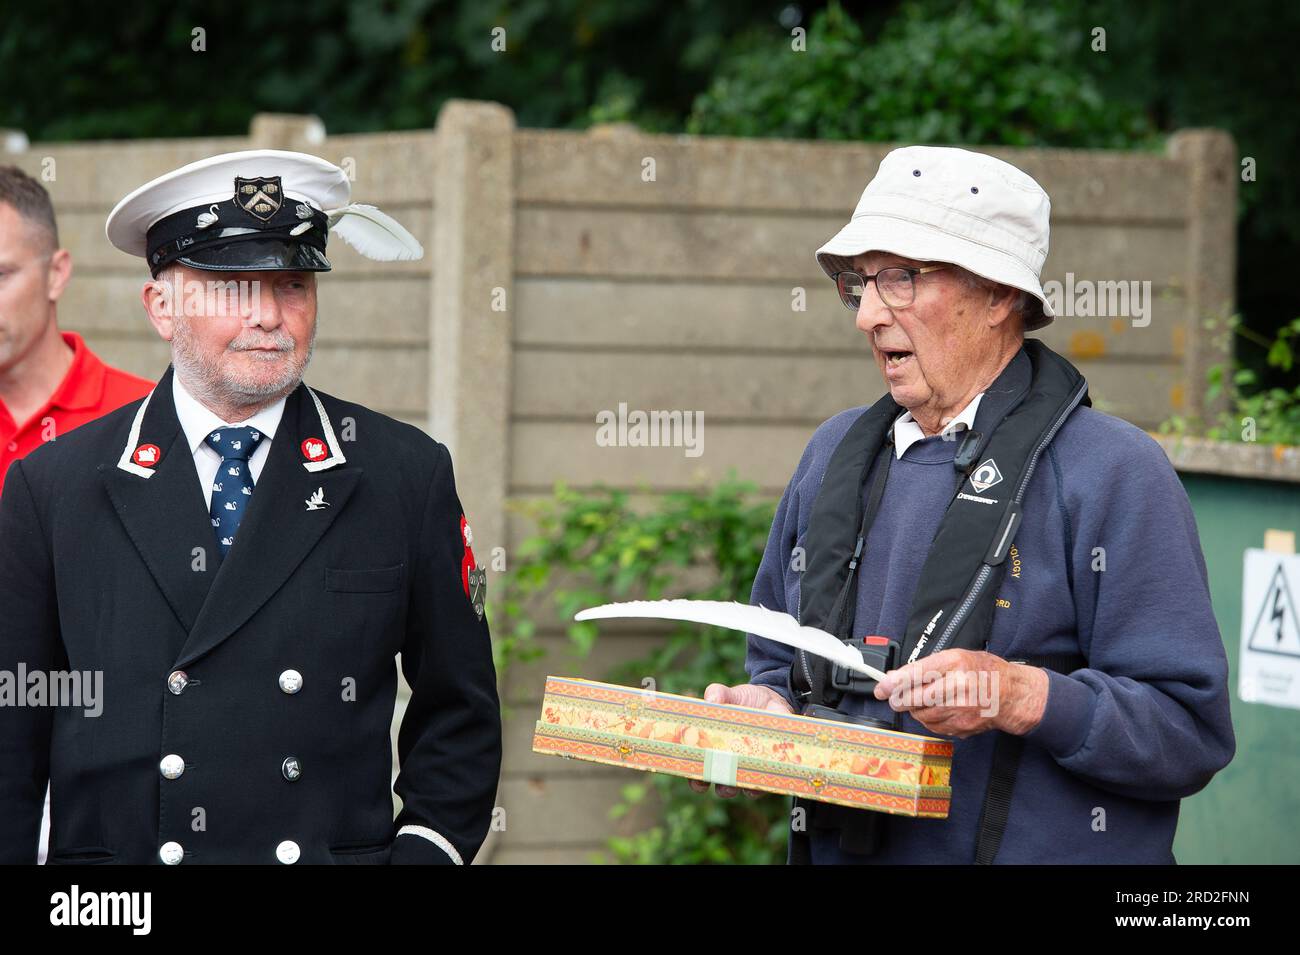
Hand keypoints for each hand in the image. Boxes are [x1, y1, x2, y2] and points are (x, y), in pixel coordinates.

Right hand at [688, 683, 793, 797]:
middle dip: (718, 787)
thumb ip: (718, 694)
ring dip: (741, 787)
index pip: (699, 770)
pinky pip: (766, 782)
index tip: (695, 777)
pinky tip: (764, 776)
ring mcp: (750, 768)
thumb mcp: (730, 694)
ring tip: (741, 781)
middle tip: (720, 782)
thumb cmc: (744, 700)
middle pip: (720, 786)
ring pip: (743, 788)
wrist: (773, 700)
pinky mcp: (770, 768)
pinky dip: (763, 782)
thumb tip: (712, 700)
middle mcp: (730, 764)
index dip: (694, 778)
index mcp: (713, 749)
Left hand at [872, 649, 1048, 738]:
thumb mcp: (955, 657)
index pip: (917, 674)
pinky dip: (928, 719)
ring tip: (921, 700)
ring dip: (914, 709)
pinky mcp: (962, 728)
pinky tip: (936, 710)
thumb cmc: (983, 672)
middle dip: (899, 699)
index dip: (895, 682)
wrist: (1011, 695)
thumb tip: (895, 677)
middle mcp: (958, 687)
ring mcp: (961, 710)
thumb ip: (925, 667)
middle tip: (894, 696)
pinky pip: (933, 726)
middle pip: (915, 699)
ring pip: (921, 715)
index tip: (881, 687)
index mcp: (956, 664)